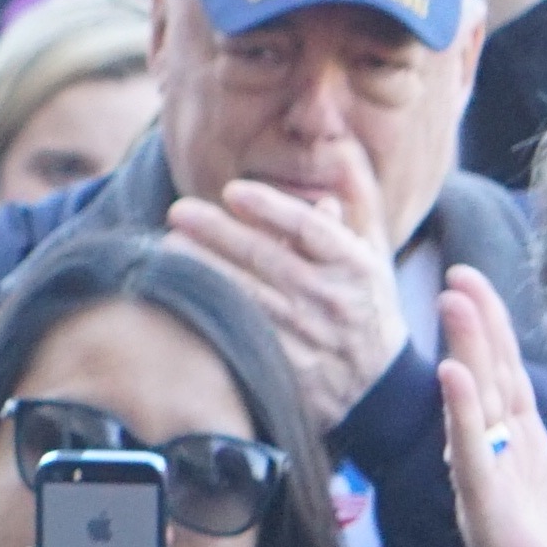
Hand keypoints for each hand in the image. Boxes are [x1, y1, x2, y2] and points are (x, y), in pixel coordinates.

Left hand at [164, 153, 409, 426]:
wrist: (379, 390)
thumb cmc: (368, 310)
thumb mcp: (373, 258)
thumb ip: (354, 210)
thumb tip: (338, 156)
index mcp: (354, 265)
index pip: (309, 228)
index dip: (270, 207)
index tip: (233, 190)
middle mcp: (331, 297)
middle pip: (267, 257)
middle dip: (218, 232)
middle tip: (179, 211)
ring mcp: (307, 335)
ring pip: (247, 296)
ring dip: (203, 270)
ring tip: (168, 247)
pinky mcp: (285, 368)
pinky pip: (241, 336)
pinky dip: (209, 314)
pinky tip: (180, 296)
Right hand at [435, 263, 546, 546]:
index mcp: (526, 452)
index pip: (507, 380)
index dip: (495, 334)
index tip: (478, 288)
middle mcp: (499, 460)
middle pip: (485, 380)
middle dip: (472, 329)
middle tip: (457, 278)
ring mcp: (489, 483)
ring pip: (474, 406)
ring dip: (464, 353)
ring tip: (454, 306)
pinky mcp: (488, 511)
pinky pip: (473, 455)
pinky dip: (462, 416)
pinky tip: (455, 376)